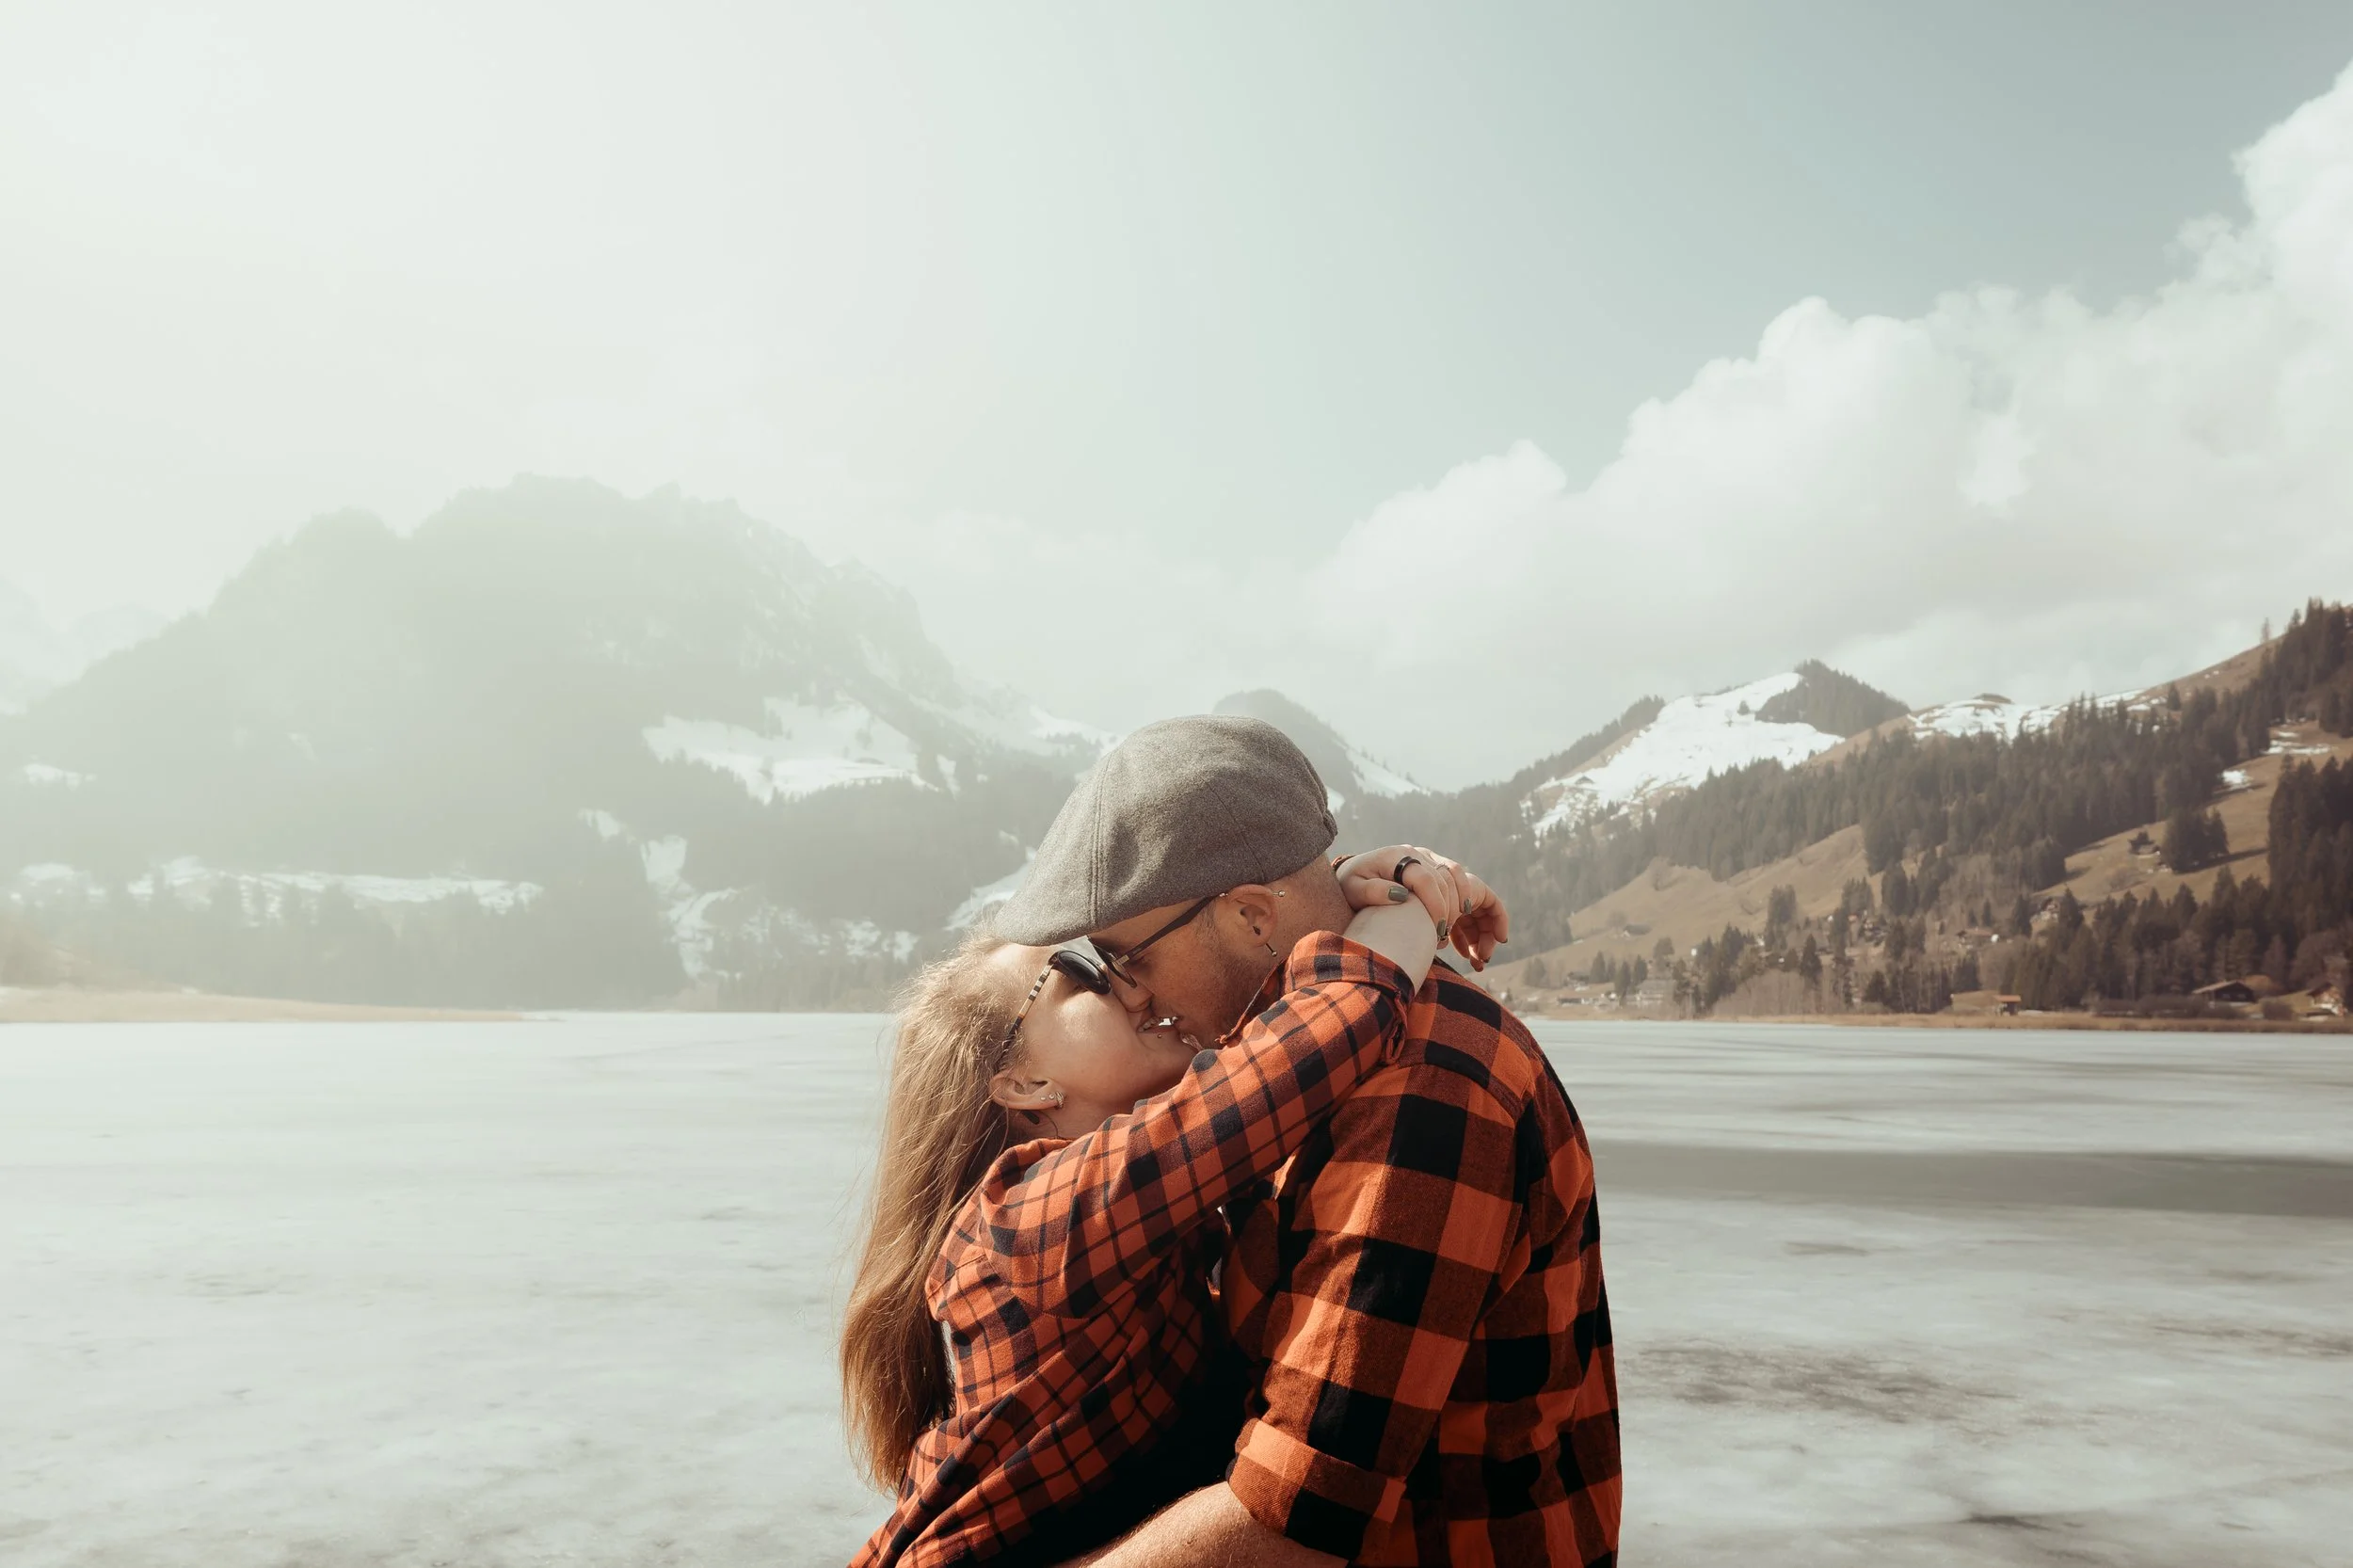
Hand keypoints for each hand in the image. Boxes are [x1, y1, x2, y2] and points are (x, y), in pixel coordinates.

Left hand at [1336, 847, 1510, 970]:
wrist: (1353, 874)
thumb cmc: (1351, 885)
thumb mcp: (1353, 889)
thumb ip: (1372, 891)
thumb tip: (1399, 894)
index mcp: (1398, 856)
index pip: (1426, 878)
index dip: (1436, 905)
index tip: (1438, 932)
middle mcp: (1418, 854)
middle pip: (1448, 878)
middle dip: (1453, 911)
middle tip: (1447, 939)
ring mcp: (1429, 859)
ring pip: (1460, 877)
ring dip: (1467, 906)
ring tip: (1463, 934)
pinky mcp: (1435, 869)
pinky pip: (1459, 881)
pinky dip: (1467, 901)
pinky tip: (1465, 924)